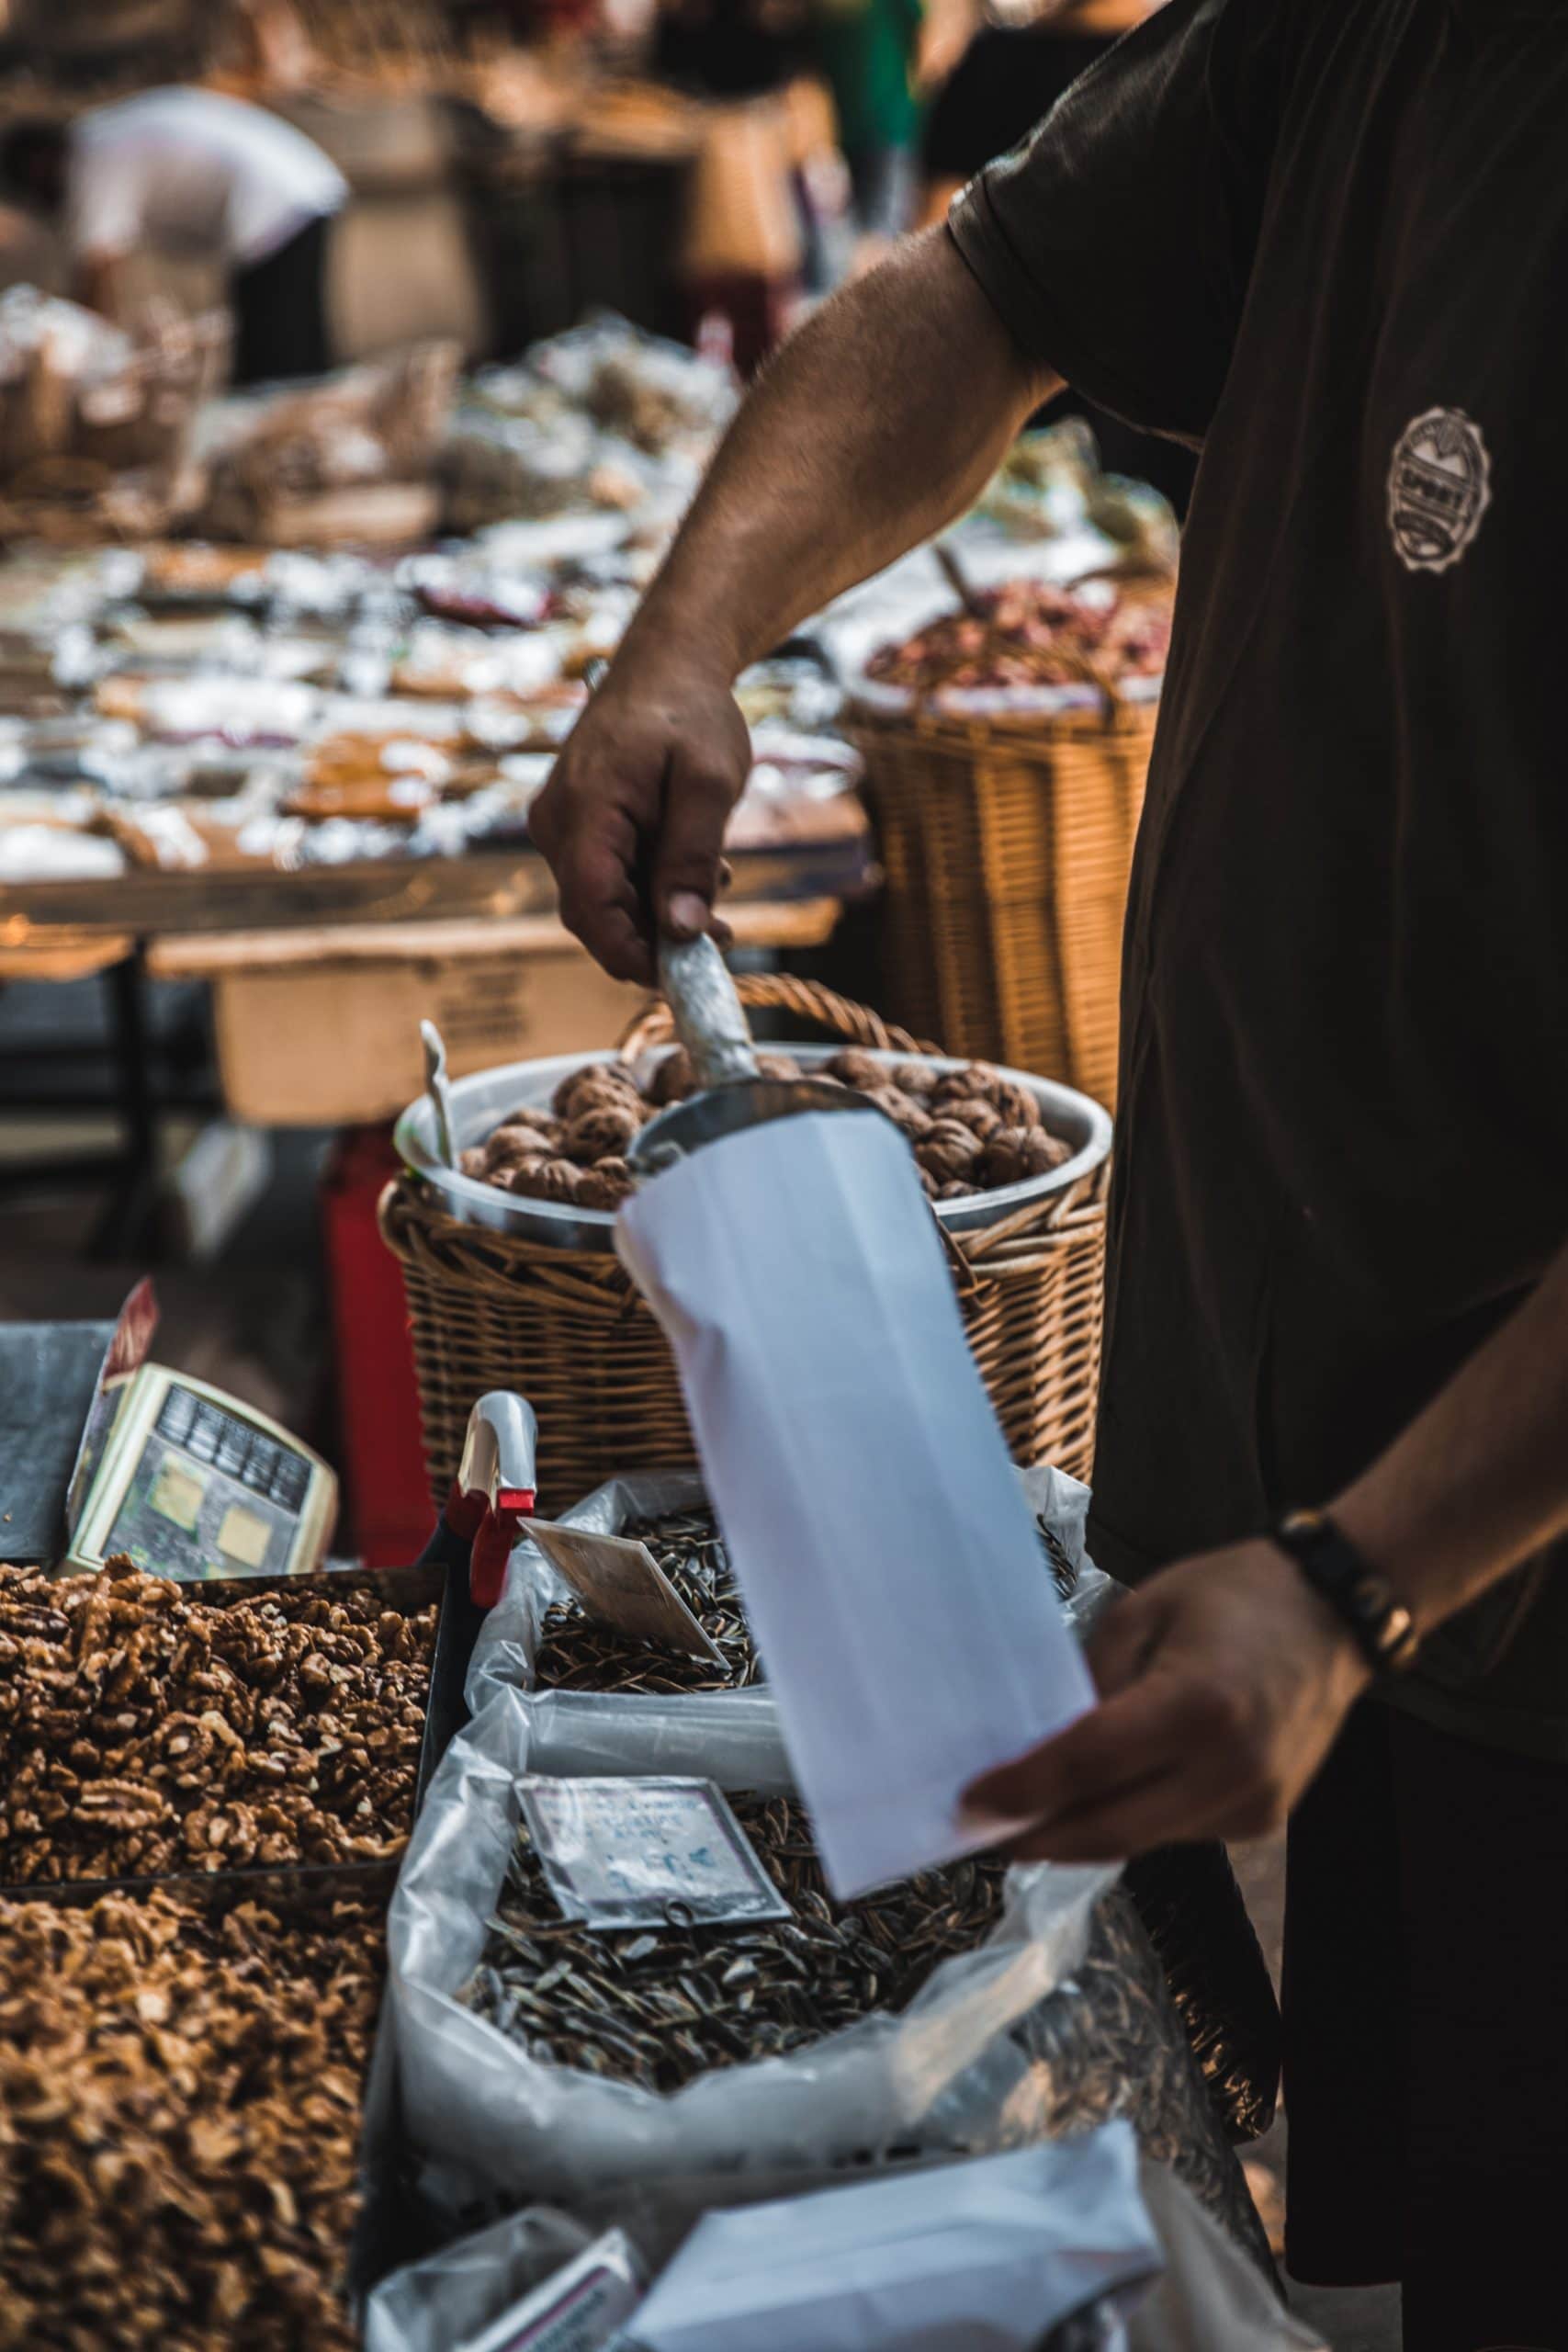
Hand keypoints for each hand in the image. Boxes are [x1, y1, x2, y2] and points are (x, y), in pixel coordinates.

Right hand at [530, 646, 749, 984]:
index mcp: (584, 811)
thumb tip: (683, 931)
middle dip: (655, 938)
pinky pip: (608, 875)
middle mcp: (557, 825)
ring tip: (719, 901)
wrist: (667, 663)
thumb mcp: (709, 783)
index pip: (590, 909)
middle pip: (596, 912)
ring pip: (605, 898)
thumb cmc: (690, 713)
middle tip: (721, 941)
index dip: (632, 955)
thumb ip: (692, 858)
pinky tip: (697, 873)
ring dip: (659, 912)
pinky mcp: (578, 826)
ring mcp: (562, 826)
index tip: (683, 977)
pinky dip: (651, 886)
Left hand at [964, 1540, 1372, 1860]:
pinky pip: (1177, 1831)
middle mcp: (1230, 1770)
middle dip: (1040, 1837)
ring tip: (1028, 1818)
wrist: (1334, 1613)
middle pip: (1111, 1827)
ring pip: (1142, 1838)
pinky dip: (1133, 1818)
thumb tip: (1042, 1744)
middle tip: (983, 1834)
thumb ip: (1094, 1680)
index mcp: (1197, 1706)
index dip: (1024, 1790)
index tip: (970, 1803)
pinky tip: (1101, 1800)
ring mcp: (1253, 1804)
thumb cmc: (1234, 1594)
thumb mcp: (1144, 1611)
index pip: (1089, 1765)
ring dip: (1082, 1832)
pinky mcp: (1262, 1820)